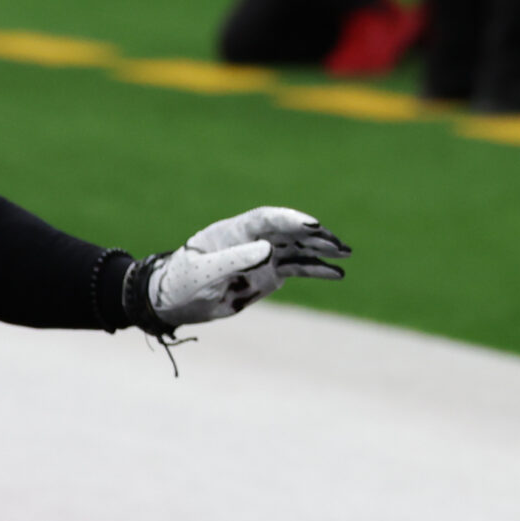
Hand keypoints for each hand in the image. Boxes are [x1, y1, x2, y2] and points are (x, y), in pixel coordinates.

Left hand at [141, 206, 349, 331]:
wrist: (174, 301)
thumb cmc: (182, 282)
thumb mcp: (203, 272)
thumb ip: (233, 259)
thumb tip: (268, 247)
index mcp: (234, 231)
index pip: (267, 219)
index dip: (290, 219)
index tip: (312, 226)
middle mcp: (254, 239)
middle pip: (289, 231)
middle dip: (314, 235)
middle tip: (336, 243)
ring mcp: (264, 256)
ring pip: (299, 248)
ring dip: (322, 250)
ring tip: (346, 253)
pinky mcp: (270, 273)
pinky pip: (299, 269)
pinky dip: (318, 270)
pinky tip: (337, 273)